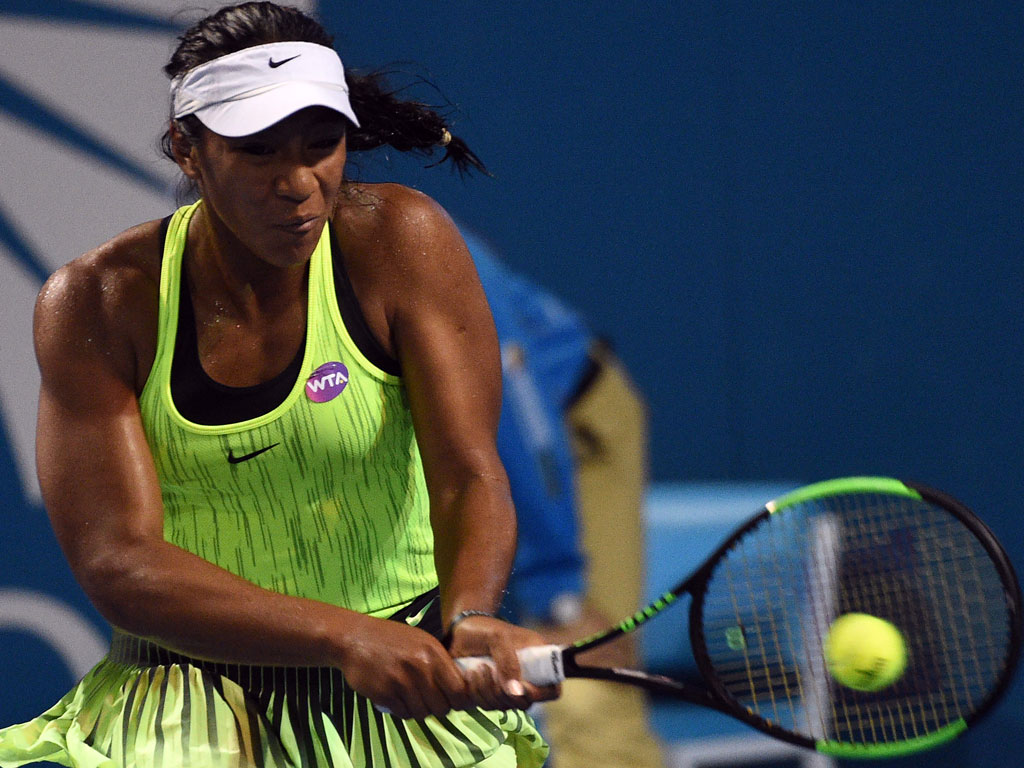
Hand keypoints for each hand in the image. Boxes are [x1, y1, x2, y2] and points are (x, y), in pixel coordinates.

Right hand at [336, 613, 473, 718]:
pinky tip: (398, 699)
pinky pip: (404, 714)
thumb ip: (439, 661)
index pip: (459, 689)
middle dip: (439, 708)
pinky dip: (403, 710)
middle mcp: (420, 667)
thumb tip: (459, 688)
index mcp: (433, 652)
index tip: (454, 700)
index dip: (459, 700)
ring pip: (423, 713)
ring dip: (420, 710)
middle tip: (431, 701)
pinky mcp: (384, 694)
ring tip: (413, 698)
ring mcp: (401, 682)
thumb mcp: (421, 641)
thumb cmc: (390, 639)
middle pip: (442, 707)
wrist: (354, 638)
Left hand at [447, 615, 560, 710]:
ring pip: (505, 707)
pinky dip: (477, 695)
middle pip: (525, 703)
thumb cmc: (484, 629)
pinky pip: (488, 706)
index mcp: (538, 660)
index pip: (552, 689)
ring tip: (477, 668)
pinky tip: (470, 675)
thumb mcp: (498, 638)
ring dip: (487, 692)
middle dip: (504, 692)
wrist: (461, 631)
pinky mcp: (491, 694)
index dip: (540, 694)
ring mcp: (508, 688)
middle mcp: (526, 678)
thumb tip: (515, 692)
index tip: (522, 686)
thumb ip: (508, 663)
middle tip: (489, 670)